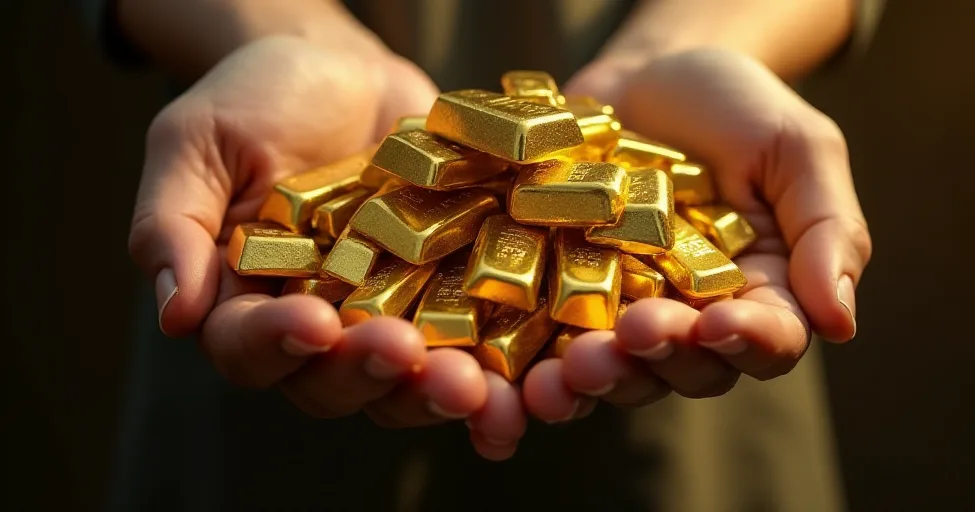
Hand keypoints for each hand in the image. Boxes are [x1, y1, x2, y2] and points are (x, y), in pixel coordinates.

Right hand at [127, 36, 525, 458]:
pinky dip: (500, 368)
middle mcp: (320, 327)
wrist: (342, 70)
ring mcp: (389, 316)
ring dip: (440, 392)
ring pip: (409, 381)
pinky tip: (526, 377)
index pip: (248, 348)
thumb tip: (173, 313)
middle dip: (372, 375)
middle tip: (407, 354)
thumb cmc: (257, 99)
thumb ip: (174, 223)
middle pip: (336, 384)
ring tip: (474, 385)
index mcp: (248, 304)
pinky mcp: (450, 296)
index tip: (312, 324)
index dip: (277, 346)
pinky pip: (476, 344)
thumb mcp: (198, 142)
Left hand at [525, 48, 871, 419]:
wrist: (648, 72)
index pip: (768, 339)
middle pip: (687, 369)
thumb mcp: (798, 149)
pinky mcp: (564, 297)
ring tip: (573, 364)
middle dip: (661, 358)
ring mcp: (624, 313)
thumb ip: (827, 230)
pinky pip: (550, 343)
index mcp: (762, 294)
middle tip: (634, 333)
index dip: (747, 341)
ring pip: (618, 369)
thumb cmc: (735, 106)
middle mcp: (693, 319)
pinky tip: (520, 372)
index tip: (719, 324)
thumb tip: (840, 323)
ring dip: (597, 376)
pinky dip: (536, 365)